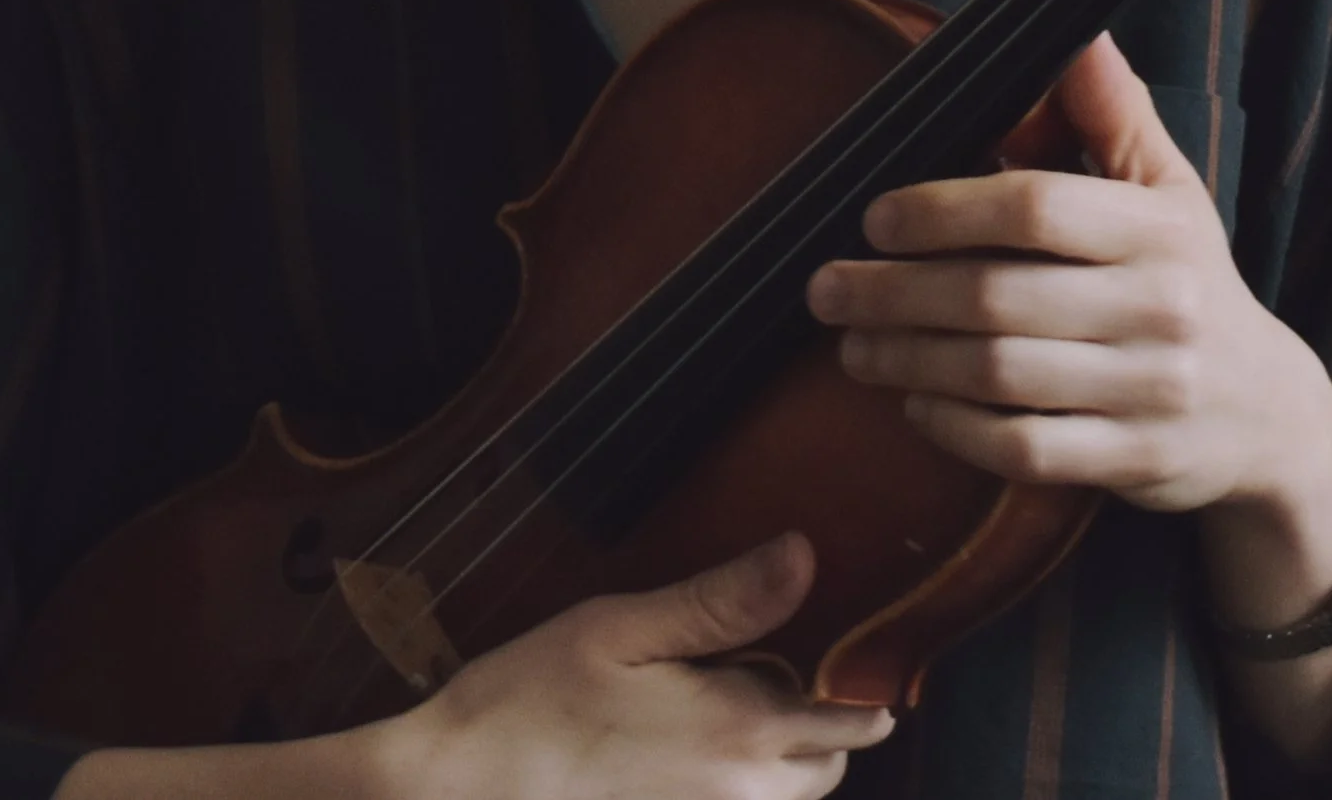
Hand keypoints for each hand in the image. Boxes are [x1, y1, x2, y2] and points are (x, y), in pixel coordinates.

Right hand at [376, 531, 893, 799]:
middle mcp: (736, 796)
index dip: (864, 692)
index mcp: (736, 730)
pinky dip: (734, 790)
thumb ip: (722, 600)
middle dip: (822, 728)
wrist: (461, 789)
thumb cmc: (532, 698)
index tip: (871, 664)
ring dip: (780, 764)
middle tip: (777, 672)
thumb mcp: (622, 626)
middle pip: (824, 772)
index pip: (845, 722)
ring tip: (730, 709)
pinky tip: (684, 755)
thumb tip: (805, 556)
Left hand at [803, 34, 1331, 621]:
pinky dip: (956, 427)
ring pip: (1000, 375)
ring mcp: (1148, 392)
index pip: (1036, 206)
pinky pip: (1024, 449)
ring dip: (907, 357)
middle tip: (826, 286)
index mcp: (1157, 232)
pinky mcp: (1133, 461)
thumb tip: (1078, 32)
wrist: (1269, 416)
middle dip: (895, 290)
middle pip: (998, 295)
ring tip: (851, 342)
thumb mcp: (1169, 191)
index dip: (943, 208)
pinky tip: (913, 401)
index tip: (875, 217)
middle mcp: (1159, 310)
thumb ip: (1115, 113)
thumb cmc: (1189, 282)